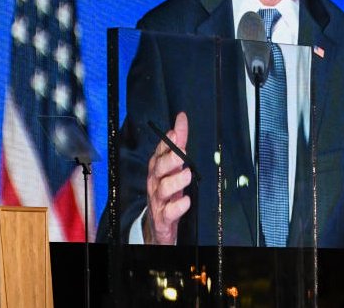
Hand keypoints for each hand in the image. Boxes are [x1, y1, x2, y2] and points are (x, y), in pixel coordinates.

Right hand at [143, 112, 191, 244]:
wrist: (158, 225)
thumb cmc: (167, 191)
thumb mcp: (172, 166)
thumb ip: (178, 143)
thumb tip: (181, 119)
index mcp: (157, 169)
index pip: (159, 153)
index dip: (166, 144)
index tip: (175, 133)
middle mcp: (155, 182)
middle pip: (159, 169)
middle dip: (169, 160)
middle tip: (182, 153)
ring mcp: (158, 200)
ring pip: (163, 189)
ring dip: (175, 181)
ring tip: (187, 174)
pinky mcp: (163, 217)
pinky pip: (169, 212)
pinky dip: (177, 207)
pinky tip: (186, 201)